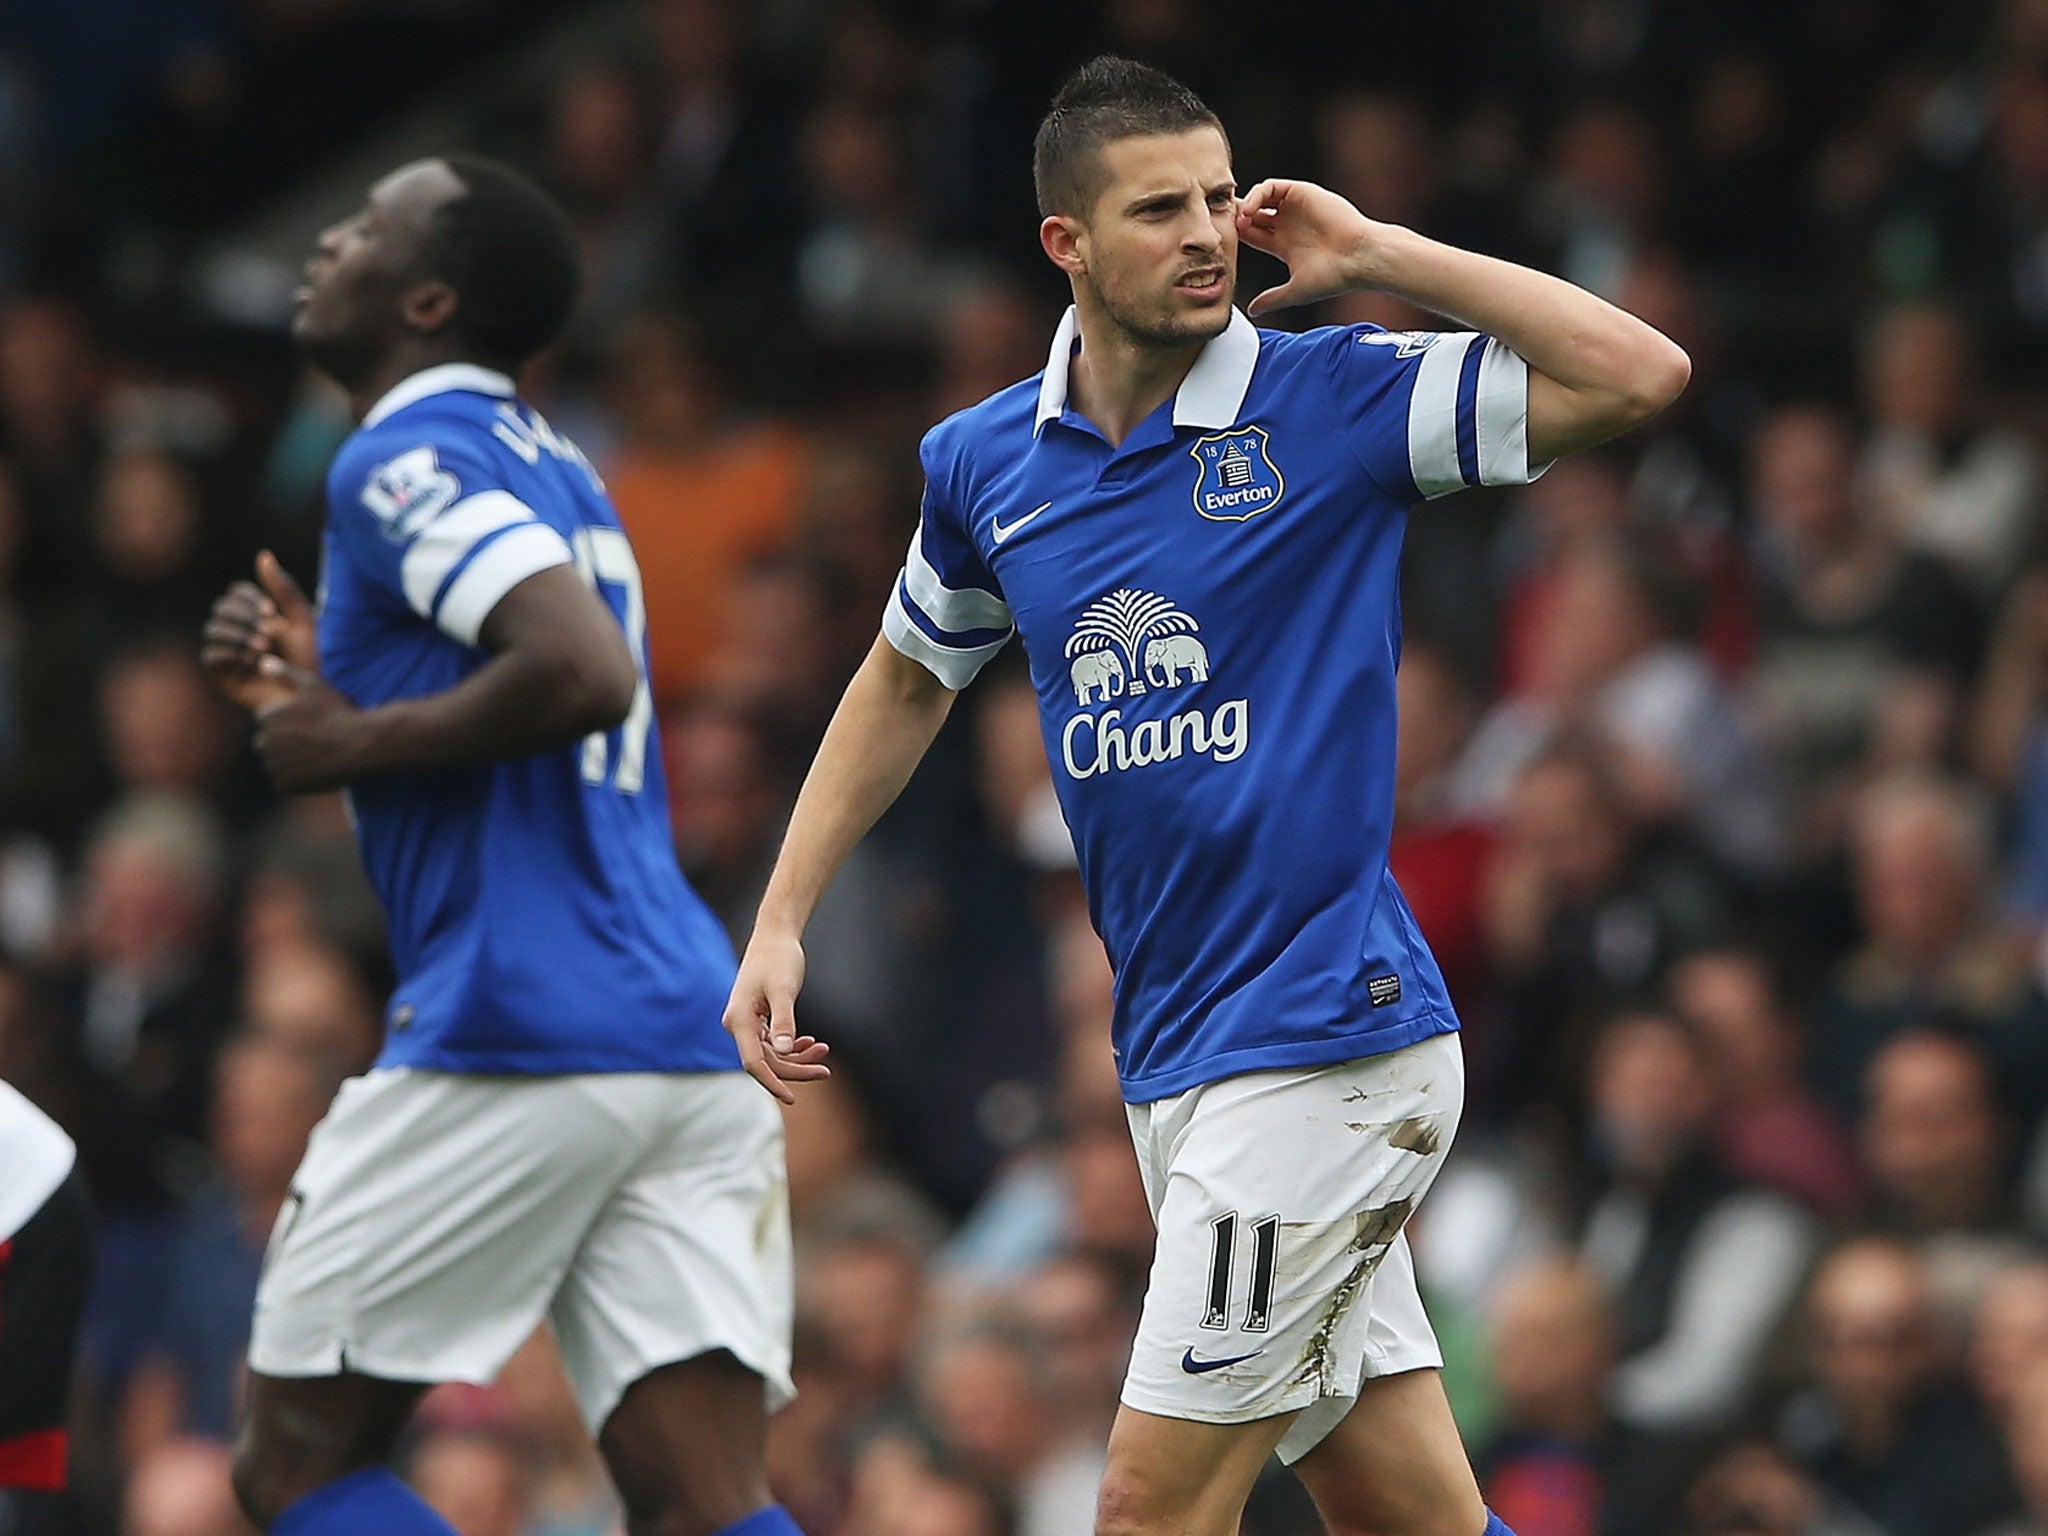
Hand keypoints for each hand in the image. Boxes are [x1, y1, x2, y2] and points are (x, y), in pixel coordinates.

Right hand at [202, 551, 319, 714]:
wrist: (312, 694)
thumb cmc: (312, 659)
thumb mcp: (303, 620)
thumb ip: (284, 589)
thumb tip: (264, 555)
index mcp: (255, 615)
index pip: (235, 593)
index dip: (249, 598)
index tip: (272, 611)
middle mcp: (238, 631)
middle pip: (221, 608)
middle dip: (244, 617)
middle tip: (269, 633)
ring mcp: (228, 652)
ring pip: (212, 629)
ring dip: (237, 634)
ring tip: (263, 647)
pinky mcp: (223, 674)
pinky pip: (210, 656)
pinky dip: (229, 653)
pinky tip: (252, 661)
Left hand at [251, 660, 369, 792]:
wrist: (360, 744)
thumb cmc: (338, 712)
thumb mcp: (313, 686)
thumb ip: (285, 673)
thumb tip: (262, 662)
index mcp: (266, 718)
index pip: (268, 722)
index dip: (290, 723)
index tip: (310, 725)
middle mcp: (264, 742)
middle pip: (268, 744)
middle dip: (286, 743)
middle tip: (315, 742)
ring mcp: (273, 765)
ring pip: (276, 763)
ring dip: (290, 762)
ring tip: (317, 755)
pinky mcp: (284, 784)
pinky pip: (285, 781)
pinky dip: (297, 779)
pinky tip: (317, 769)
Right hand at [722, 928, 830, 1103]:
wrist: (775, 935)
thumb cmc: (778, 958)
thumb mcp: (784, 989)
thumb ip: (783, 1020)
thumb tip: (784, 1049)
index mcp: (739, 1020)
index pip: (754, 1063)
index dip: (773, 1083)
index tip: (792, 1099)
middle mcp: (738, 1025)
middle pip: (767, 1062)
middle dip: (795, 1069)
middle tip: (826, 1071)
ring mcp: (747, 1023)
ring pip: (772, 1054)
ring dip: (797, 1057)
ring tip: (823, 1051)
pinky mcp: (757, 1018)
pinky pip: (772, 1043)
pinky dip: (792, 1046)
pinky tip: (810, 1043)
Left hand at [1234, 178, 1386, 316]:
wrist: (1358, 257)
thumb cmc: (1333, 277)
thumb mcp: (1295, 290)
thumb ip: (1272, 298)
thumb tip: (1251, 311)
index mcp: (1284, 245)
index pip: (1252, 234)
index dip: (1236, 236)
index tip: (1224, 244)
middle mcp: (1288, 224)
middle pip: (1253, 214)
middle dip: (1236, 218)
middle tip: (1223, 226)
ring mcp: (1295, 208)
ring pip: (1260, 198)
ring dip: (1245, 206)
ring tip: (1239, 220)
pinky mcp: (1302, 193)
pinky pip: (1272, 186)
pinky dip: (1257, 195)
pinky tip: (1250, 210)